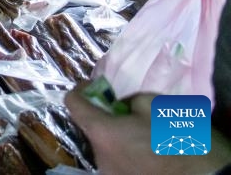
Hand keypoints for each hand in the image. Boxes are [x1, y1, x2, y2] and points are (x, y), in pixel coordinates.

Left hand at [65, 83, 230, 173]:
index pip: (73, 104)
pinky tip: (148, 152)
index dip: (81, 90)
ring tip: (143, 136)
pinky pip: (117, 161)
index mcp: (102, 132)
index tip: (93, 85)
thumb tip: (123, 104)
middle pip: (92, 128)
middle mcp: (98, 156)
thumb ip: (130, 100)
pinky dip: (126, 153)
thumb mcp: (155, 105)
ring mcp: (108, 173)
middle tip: (129, 112)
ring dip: (117, 137)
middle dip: (106, 117)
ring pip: (106, 146)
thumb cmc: (179, 138)